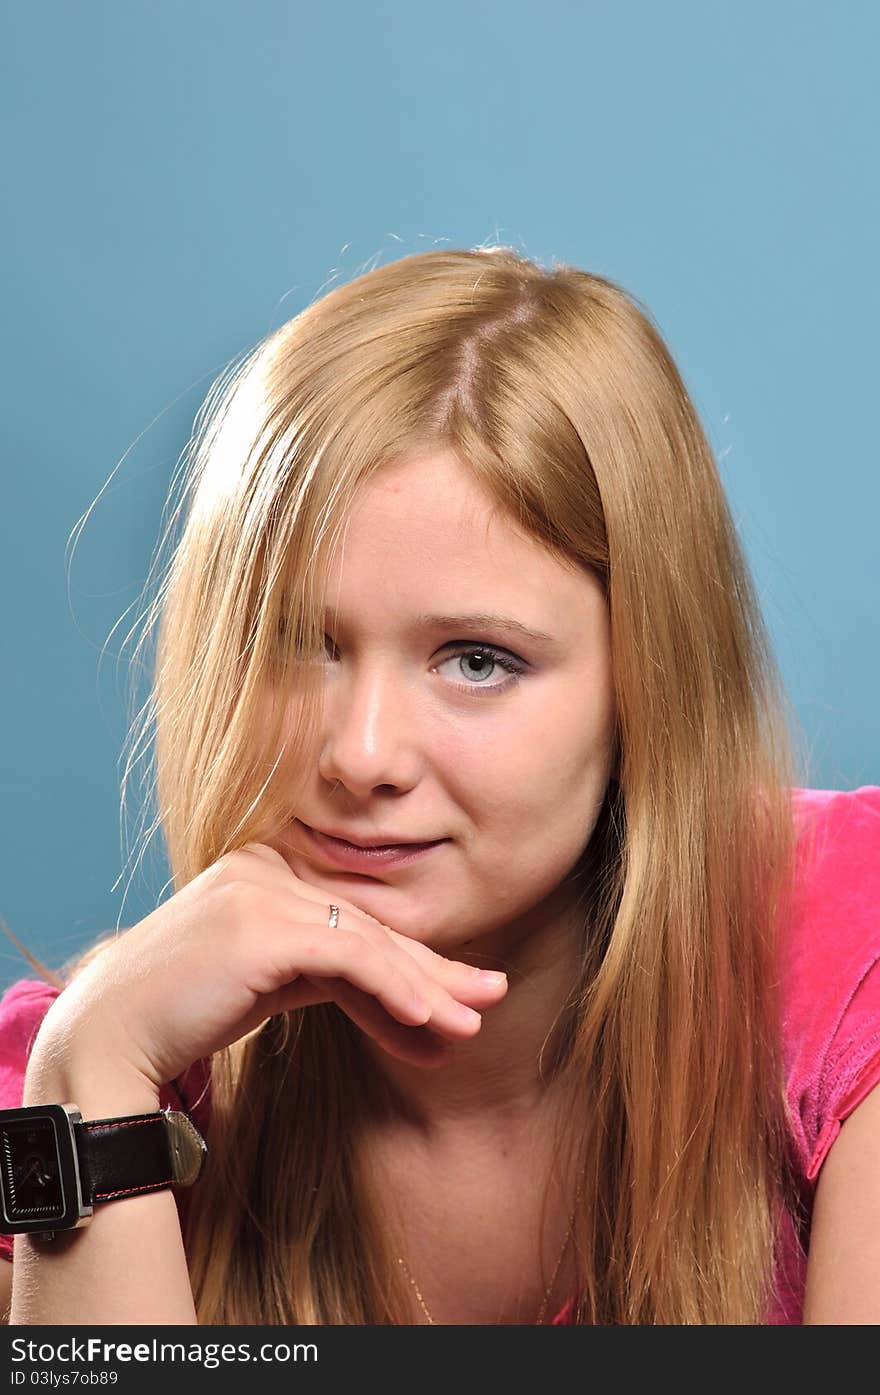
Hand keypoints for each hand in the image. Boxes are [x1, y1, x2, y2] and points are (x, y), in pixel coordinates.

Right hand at [35, 843, 508, 1088]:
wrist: (109, 1041)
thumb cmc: (185, 1015)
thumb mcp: (272, 986)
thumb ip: (332, 978)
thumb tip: (413, 1006)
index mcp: (263, 869)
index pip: (354, 920)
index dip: (411, 962)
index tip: (458, 999)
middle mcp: (263, 867)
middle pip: (367, 926)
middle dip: (433, 970)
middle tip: (488, 998)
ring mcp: (259, 889)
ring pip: (365, 940)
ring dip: (425, 988)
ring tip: (470, 1024)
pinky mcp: (259, 925)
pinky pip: (347, 956)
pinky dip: (393, 987)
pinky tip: (427, 1018)